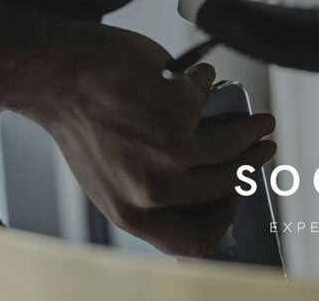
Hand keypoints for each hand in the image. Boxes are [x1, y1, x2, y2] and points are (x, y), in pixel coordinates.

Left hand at [0, 14, 274, 256]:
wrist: (56, 75)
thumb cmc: (80, 119)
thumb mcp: (110, 176)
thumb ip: (149, 190)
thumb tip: (205, 186)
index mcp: (132, 213)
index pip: (196, 243)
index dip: (224, 220)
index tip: (234, 195)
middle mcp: (152, 190)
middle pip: (228, 189)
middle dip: (254, 166)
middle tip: (262, 147)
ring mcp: (168, 150)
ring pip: (232, 147)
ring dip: (253, 130)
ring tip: (258, 120)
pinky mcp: (177, 109)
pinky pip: (209, 96)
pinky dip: (206, 81)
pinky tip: (197, 75)